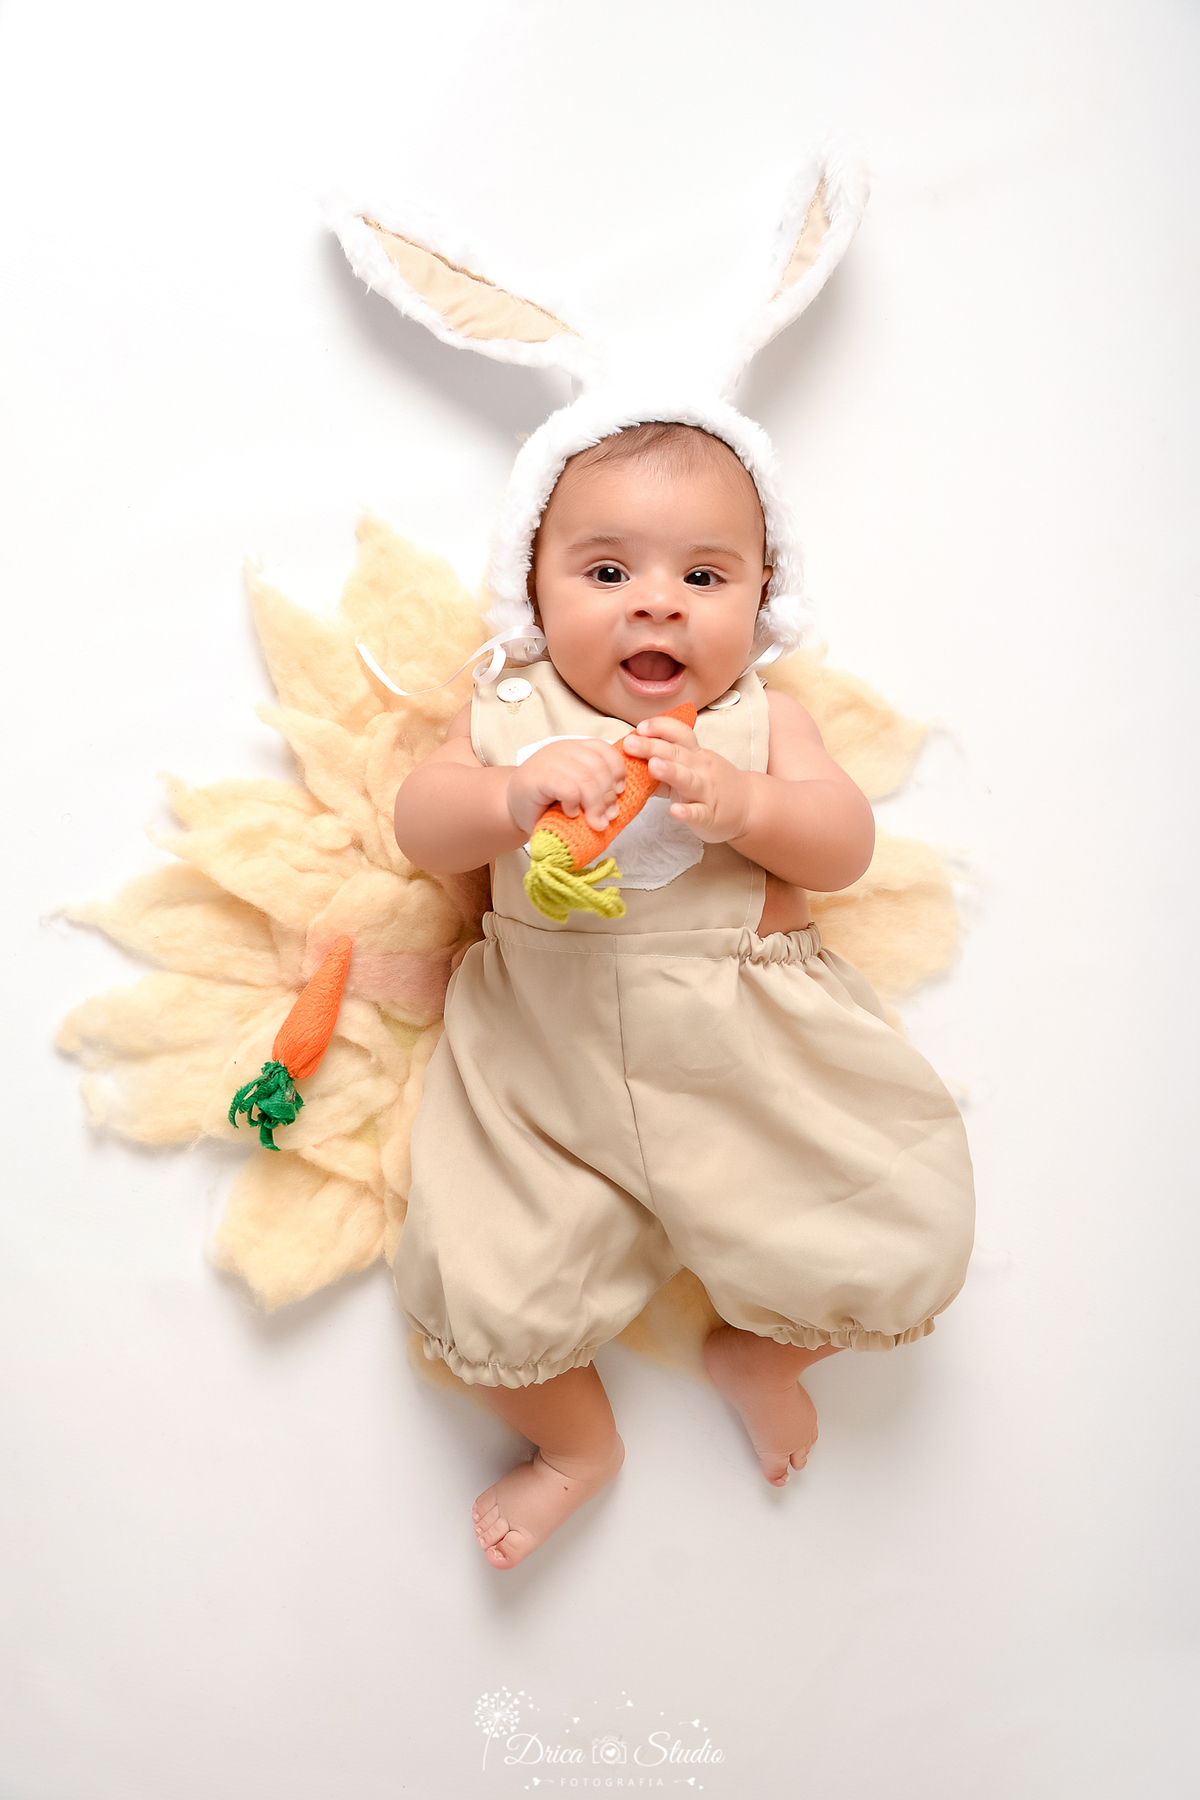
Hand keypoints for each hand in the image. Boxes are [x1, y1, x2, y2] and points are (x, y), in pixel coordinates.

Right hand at [506, 737, 627, 835]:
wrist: (511, 808)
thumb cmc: (547, 802)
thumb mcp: (577, 789)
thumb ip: (596, 787)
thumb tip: (621, 801)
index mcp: (576, 748)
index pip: (606, 750)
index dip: (618, 771)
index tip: (620, 792)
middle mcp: (564, 749)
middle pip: (599, 767)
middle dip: (608, 796)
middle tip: (607, 817)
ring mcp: (550, 761)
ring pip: (587, 779)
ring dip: (595, 805)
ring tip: (594, 822)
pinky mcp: (539, 777)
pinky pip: (568, 788)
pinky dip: (574, 803)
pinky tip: (570, 813)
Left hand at [622, 714, 752, 844]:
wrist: (748, 807)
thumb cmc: (711, 784)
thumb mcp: (691, 766)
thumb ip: (663, 760)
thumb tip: (628, 755)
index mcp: (695, 754)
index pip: (679, 734)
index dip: (661, 728)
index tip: (641, 727)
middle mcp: (701, 768)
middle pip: (677, 754)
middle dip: (653, 747)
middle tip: (630, 743)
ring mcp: (707, 792)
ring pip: (688, 779)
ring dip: (671, 772)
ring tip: (653, 766)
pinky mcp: (710, 815)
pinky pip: (698, 813)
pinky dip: (687, 812)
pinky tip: (675, 811)